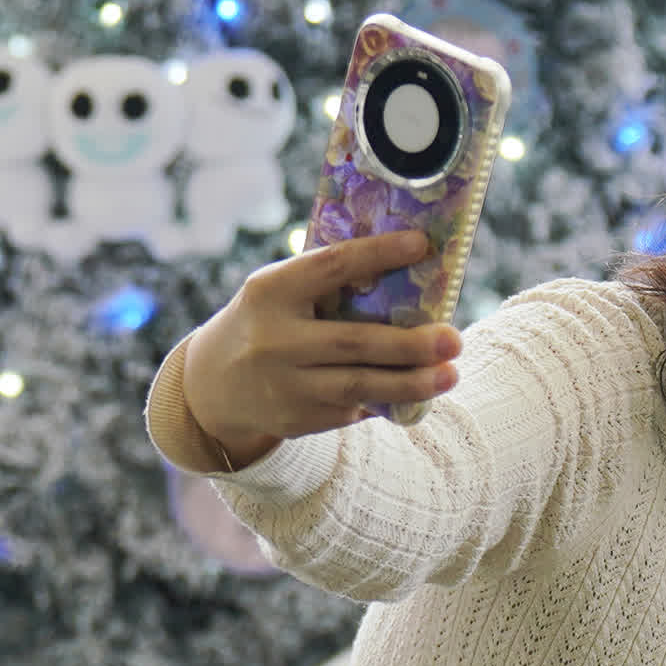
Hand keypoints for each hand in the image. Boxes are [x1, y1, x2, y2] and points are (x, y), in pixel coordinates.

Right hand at [174, 230, 462, 463]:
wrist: (213, 386)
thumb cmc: (265, 323)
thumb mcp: (278, 292)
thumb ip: (325, 283)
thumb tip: (405, 268)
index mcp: (271, 292)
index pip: (331, 266)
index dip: (378, 254)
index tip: (422, 245)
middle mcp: (275, 340)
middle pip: (354, 342)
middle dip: (410, 344)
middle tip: (453, 339)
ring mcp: (286, 385)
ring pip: (359, 385)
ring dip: (412, 382)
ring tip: (450, 374)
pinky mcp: (298, 420)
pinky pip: (353, 408)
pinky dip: (389, 398)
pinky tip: (418, 391)